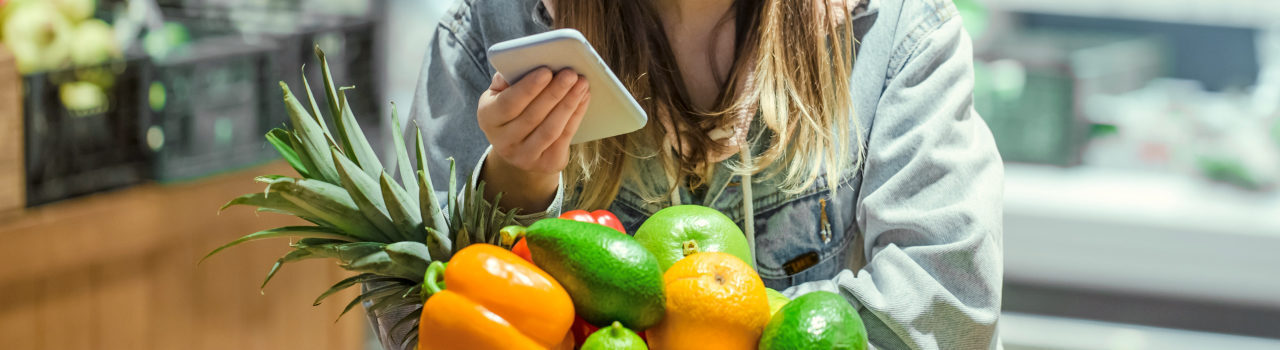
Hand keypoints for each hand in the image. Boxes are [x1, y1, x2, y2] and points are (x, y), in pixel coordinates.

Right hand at [476, 67, 590, 209]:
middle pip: (532, 116)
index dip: (528, 88)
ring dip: (569, 104)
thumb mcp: (501, 92)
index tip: (546, 71)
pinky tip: (583, 98)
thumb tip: (527, 62)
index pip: (508, 104)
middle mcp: (502, 142)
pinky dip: (576, 115)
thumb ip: (509, 78)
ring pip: (551, 129)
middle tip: (571, 73)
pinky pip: (565, 137)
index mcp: (488, 118)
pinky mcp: (546, 163)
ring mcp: (524, 157)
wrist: (518, 145)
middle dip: (554, 93)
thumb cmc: (512, 108)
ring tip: (582, 84)